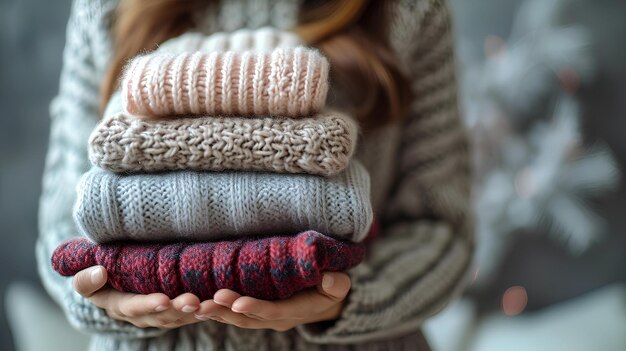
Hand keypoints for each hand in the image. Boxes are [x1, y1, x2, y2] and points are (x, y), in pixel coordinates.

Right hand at [72, 265, 210, 328]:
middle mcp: (143, 315)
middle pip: (162, 315)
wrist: (116, 283)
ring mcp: (162, 314)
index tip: (162, 300)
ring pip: (180, 316)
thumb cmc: (101, 277)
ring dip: (195, 311)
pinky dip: (205, 310)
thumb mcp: (87, 280)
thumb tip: (99, 272)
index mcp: (120, 305)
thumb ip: (87, 280)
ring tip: (209, 304)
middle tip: (192, 302)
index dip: (148, 305)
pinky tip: (218, 304)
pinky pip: (192, 313)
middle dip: (177, 309)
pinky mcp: (178, 310)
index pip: (134, 307)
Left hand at [192, 272, 350, 331]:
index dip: (255, 308)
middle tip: (207, 301)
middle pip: (249, 318)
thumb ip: (336, 283)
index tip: (236, 302)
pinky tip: (197, 305)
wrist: (326, 299)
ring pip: (237, 319)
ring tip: (196, 306)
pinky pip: (233, 314)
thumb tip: (328, 278)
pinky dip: (216, 311)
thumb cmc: (331, 286)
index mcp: (297, 310)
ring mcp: (265, 317)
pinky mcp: (255, 312)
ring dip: (217, 313)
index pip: (273, 311)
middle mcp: (278, 318)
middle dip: (226, 311)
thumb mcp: (339, 284)